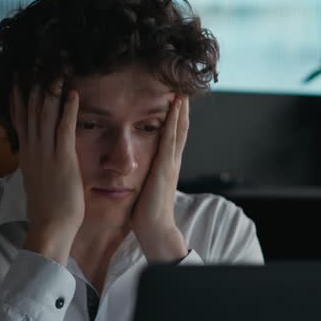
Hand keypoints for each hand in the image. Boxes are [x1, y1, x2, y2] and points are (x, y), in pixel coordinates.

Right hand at [13, 79, 82, 265]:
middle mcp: (33, 150)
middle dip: (34, 86)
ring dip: (51, 91)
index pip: (20, 120)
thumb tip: (38, 159)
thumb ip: (38, 166)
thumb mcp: (38, 182)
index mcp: (27, 155)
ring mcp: (46, 154)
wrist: (50, 227)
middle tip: (35, 64)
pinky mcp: (63, 159)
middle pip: (31, 111)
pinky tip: (73, 94)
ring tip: (55, 71)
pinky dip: (68, 110)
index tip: (18, 80)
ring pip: (46, 115)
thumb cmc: (48, 209)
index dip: (19, 98)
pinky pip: (65, 129)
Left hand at [131, 95, 188, 262]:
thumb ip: (145, 178)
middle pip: (181, 130)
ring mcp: (171, 164)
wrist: (155, 229)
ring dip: (181, 111)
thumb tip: (137, 173)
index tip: (175, 103)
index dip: (175, 121)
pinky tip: (174, 109)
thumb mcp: (146, 189)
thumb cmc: (147, 214)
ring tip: (182, 93)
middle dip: (182, 111)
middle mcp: (172, 162)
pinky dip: (174, 122)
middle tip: (184, 91)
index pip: (173, 138)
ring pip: (179, 131)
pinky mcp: (165, 167)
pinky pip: (170, 140)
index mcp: (167, 167)